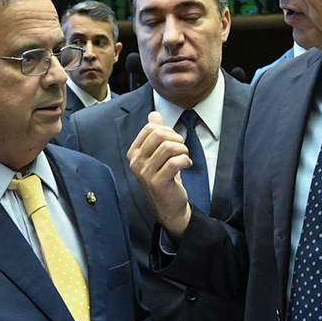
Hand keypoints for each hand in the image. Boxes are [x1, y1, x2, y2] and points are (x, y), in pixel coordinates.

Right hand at [127, 111, 192, 238]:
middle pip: (158, 135)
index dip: (168, 130)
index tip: (175, 140)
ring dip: (182, 149)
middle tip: (182, 148)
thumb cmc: (164, 178)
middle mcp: (136, 162)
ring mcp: (145, 173)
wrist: (168, 206)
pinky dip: (185, 160)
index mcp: (134, 153)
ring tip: (185, 156)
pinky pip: (175, 161)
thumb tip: (154, 114)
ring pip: (168, 147)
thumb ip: (156, 134)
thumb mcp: (159, 154)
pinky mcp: (157, 182)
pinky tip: (187, 165)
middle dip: (176, 138)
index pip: (150, 128)